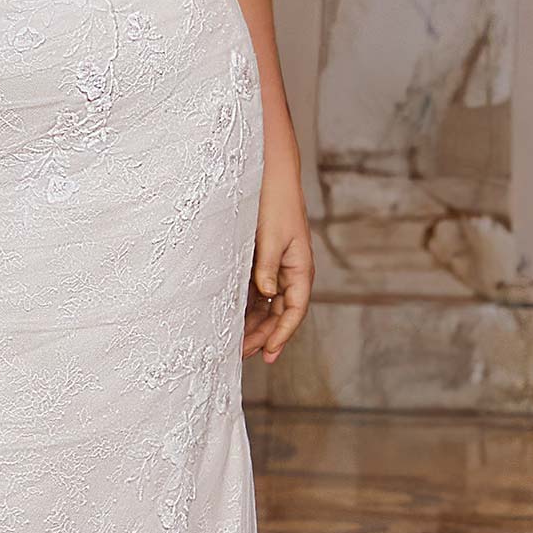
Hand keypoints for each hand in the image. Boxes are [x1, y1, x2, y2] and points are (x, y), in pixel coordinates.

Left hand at [243, 161, 311, 364]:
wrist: (270, 178)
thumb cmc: (275, 205)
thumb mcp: (271, 238)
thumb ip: (268, 268)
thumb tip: (267, 294)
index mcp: (300, 270)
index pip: (293, 312)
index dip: (282, 335)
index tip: (268, 354)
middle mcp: (291, 274)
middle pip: (279, 314)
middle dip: (263, 335)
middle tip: (243, 354)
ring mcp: (277, 269)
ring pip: (267, 306)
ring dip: (254, 325)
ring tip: (236, 344)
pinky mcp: (263, 263)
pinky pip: (257, 293)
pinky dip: (247, 308)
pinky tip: (233, 320)